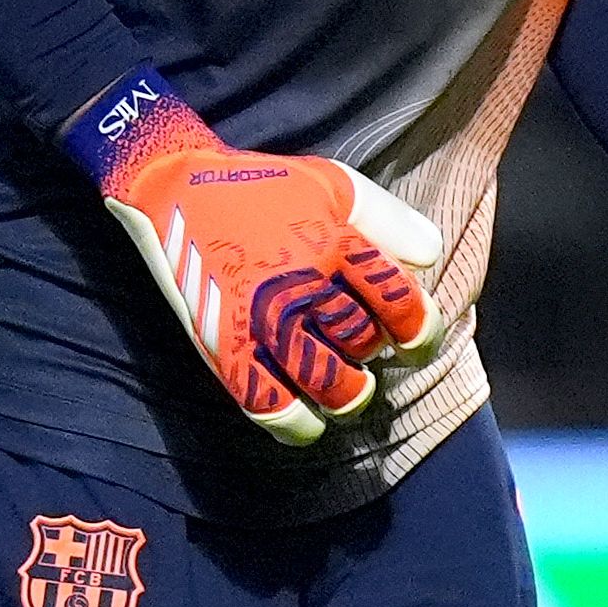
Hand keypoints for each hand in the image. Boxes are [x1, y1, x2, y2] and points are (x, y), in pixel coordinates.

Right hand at [68, 68, 445, 444]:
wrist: (175, 189)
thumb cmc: (264, 186)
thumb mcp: (334, 182)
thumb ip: (390, 218)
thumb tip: (431, 259)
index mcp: (334, 240)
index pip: (401, 305)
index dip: (421, 331)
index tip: (415, 339)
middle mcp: (303, 284)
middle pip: (365, 343)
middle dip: (373, 350)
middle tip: (360, 342)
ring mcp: (263, 321)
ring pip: (331, 385)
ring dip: (347, 392)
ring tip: (345, 383)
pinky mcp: (227, 349)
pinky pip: (273, 408)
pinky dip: (298, 424)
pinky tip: (307, 416)